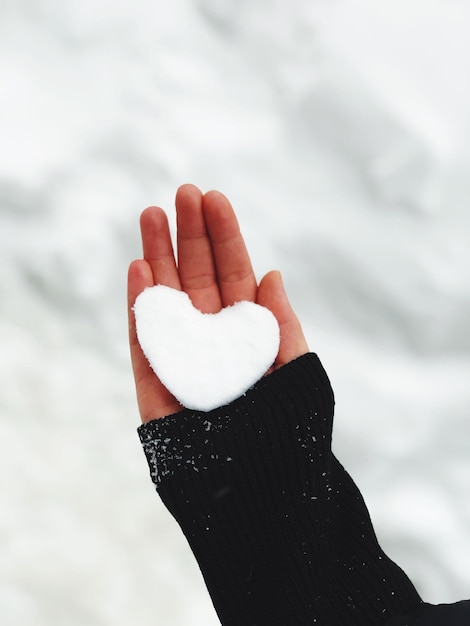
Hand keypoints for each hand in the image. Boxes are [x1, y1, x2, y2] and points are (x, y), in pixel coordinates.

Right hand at [128, 184, 308, 422]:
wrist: (261, 496)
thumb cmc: (291, 439)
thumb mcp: (300, 378)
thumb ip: (282, 328)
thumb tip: (271, 274)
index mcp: (248, 332)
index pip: (234, 274)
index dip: (224, 236)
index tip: (213, 199)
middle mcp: (213, 339)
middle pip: (197, 278)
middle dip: (188, 236)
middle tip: (180, 194)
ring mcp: (183, 358)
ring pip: (168, 299)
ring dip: (159, 258)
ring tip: (151, 216)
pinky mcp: (156, 385)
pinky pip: (146, 340)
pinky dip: (142, 305)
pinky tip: (140, 269)